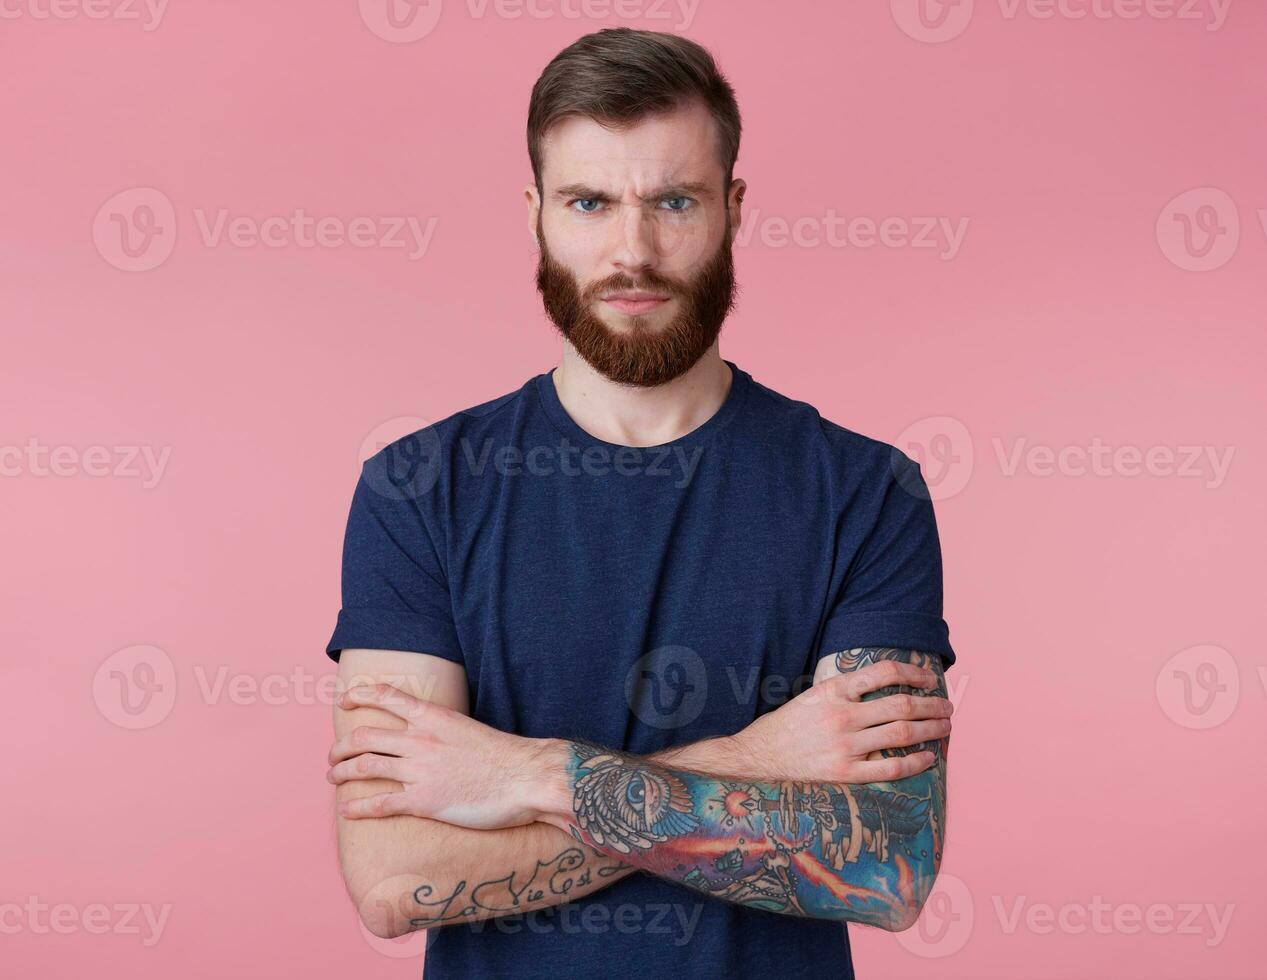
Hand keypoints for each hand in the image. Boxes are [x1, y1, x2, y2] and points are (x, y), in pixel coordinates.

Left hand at [327, 683, 566, 827]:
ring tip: (333, 778)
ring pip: (364, 767)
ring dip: (341, 773)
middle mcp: (420, 739)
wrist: (526, 777)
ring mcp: (420, 771)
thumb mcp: (468, 728)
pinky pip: (379, 803)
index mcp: (434, 717)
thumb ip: (443, 729)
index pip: (387, 697)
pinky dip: (357, 807)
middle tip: (334, 756)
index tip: (345, 701)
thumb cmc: (504, 756)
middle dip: (341, 747)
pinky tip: (346, 810)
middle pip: (364, 736)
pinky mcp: (423, 802)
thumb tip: (429, 734)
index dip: (360, 696)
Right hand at [731, 659, 951, 782]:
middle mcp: (841, 715)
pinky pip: (889, 768)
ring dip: (930, 730)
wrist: (758, 756)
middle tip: (948, 707)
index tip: (929, 678)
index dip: (913, 673)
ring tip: (946, 727)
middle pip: (901, 705)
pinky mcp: (844, 773)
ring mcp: (844, 746)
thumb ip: (845, 691)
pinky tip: (928, 758)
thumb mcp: (813, 695)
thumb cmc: (787, 724)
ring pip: (901, 734)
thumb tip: (885, 686)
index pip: (883, 673)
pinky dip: (914, 763)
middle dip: (931, 705)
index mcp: (833, 690)